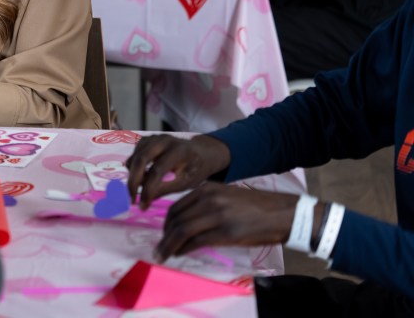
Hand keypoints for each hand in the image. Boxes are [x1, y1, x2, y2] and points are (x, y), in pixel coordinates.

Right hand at [126, 134, 231, 209]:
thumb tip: (145, 199)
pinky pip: (134, 155)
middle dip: (133, 182)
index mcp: (178, 150)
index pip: (157, 171)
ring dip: (132, 176)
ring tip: (137, 192)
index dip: (148, 189)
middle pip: (140, 160)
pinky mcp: (147, 140)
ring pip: (135, 157)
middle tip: (131, 199)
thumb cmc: (195, 169)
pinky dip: (133, 168)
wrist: (201, 152)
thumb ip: (166, 189)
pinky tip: (141, 179)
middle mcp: (163, 140)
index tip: (143, 205)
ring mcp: (153, 138)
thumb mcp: (185, 182)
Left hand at [155, 182, 298, 260]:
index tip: (163, 234)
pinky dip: (183, 249)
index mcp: (207, 189)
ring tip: (163, 254)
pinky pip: (197, 242)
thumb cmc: (257, 208)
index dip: (166, 223)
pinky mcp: (227, 232)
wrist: (284, 214)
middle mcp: (208, 199)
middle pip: (176, 219)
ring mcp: (217, 215)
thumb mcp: (227, 197)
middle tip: (160, 247)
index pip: (176, 207)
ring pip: (182, 230)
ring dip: (169, 245)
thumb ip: (206, 205)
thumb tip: (187, 222)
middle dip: (164, 236)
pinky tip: (178, 254)